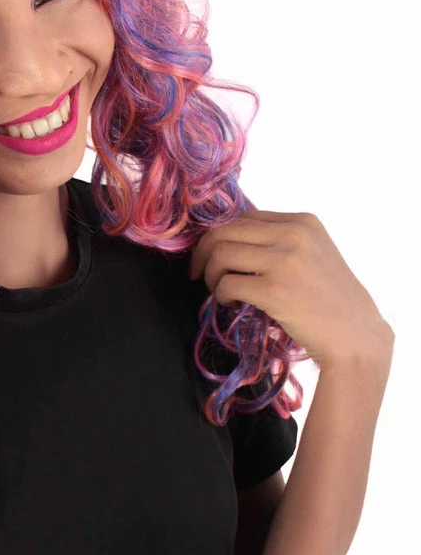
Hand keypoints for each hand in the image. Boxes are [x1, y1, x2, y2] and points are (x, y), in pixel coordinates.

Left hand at [188, 210, 393, 365]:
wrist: (355, 337)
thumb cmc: (330, 301)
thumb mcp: (312, 255)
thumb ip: (278, 241)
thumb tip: (227, 240)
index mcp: (302, 221)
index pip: (244, 218)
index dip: (220, 236)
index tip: (211, 255)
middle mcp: (294, 233)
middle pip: (225, 230)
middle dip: (203, 252)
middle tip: (198, 273)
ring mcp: (285, 260)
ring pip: (220, 254)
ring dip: (210, 275)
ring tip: (219, 291)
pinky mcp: (274, 289)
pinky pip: (226, 284)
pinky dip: (220, 295)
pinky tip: (230, 304)